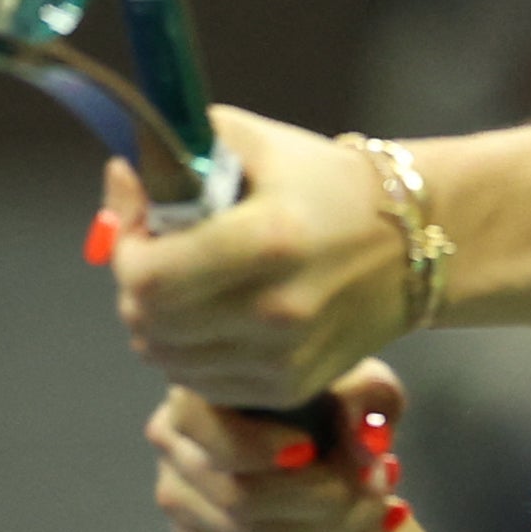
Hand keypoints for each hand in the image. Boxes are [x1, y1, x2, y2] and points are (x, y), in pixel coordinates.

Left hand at [106, 107, 408, 408]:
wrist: (411, 245)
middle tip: (155, 257)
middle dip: (135, 287)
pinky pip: (199, 384)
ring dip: (156, 323)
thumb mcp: (256, 144)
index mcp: (268, 239)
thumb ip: (177, 154)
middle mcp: (276, 309)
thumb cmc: (324, 184)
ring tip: (184, 287)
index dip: (127, 252)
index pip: (149, 276)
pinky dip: (188, 354)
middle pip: (149, 322)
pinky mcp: (288, 387)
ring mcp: (283, 358)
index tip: (141, 228)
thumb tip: (119, 177)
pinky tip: (212, 319)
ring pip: (164, 358)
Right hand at [147, 362, 406, 531]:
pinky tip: (378, 528)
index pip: (204, 431)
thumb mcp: (361, 384)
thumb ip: (367, 397)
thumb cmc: (334, 403)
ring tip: (387, 500)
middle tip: (386, 475)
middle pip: (243, 498)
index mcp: (196, 388)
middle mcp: (172, 444)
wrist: (321, 453)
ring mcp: (178, 500)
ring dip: (344, 528)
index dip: (258, 448)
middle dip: (330, 496)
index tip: (310, 449)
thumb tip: (368, 443)